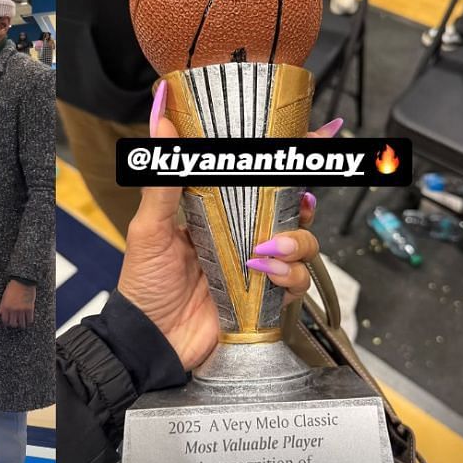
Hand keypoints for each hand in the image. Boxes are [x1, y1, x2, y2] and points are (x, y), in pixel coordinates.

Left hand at [0, 279, 36, 328]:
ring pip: (22, 323)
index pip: (5, 320)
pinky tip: (29, 320)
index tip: (10, 322)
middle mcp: (13, 310)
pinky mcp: (30, 308)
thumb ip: (2, 306)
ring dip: (22, 324)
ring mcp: (21, 310)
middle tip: (17, 323)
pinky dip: (29, 321)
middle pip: (13, 324)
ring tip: (23, 323)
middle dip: (15, 324)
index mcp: (5, 307)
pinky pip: (30, 319)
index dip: (7, 323)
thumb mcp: (5, 296)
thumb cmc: (13, 287)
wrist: (23, 281)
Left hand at [116, 82, 336, 371]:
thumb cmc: (144, 283)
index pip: (259, 179)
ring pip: (303, 244)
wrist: (148, 340)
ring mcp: (256, 267)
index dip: (289, 160)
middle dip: (302, 204)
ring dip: (295, 242)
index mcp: (219, 211)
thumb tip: (162, 121)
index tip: (318, 136)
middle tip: (298, 204)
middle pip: (292, 210)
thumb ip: (162, 178)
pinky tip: (265, 275)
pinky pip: (295, 282)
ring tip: (266, 250)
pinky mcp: (264, 298)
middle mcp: (243, 235)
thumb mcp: (150, 228)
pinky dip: (288, 276)